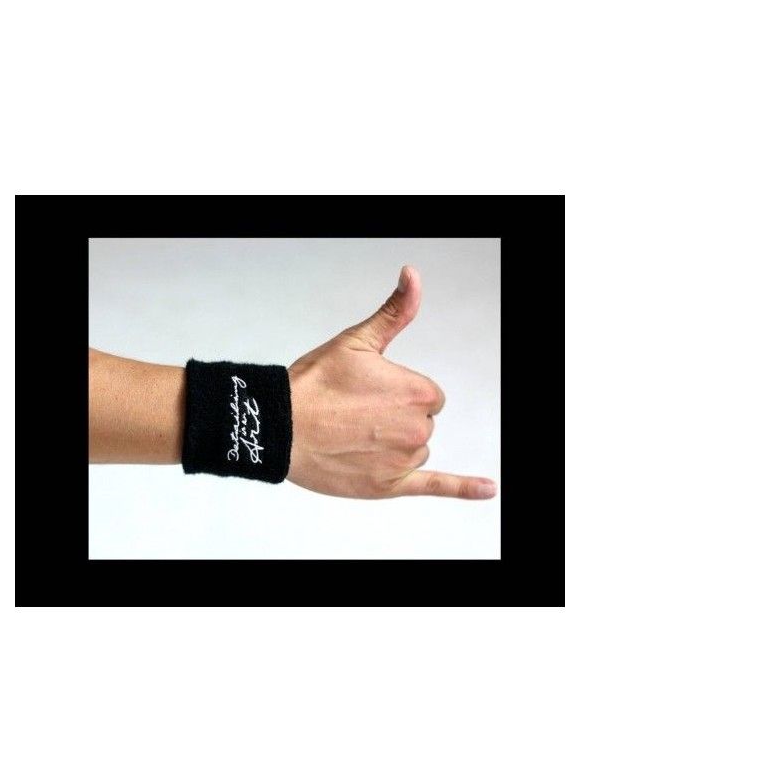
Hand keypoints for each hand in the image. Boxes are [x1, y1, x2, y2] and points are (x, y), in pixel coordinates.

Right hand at [287, 267, 496, 499]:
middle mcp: (417, 427)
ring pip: (412, 451)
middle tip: (354, 414)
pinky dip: (464, 488)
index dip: (397, 393)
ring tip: (352, 436)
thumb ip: (395, 312)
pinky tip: (487, 490)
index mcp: (417, 392)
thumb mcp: (357, 341)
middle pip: (420, 423)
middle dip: (393, 419)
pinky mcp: (390, 485)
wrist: (279, 427)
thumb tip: (413, 276)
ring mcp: (404, 459)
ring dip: (391, 445)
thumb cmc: (314, 385)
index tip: (369, 393)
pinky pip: (436, 485)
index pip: (426, 396)